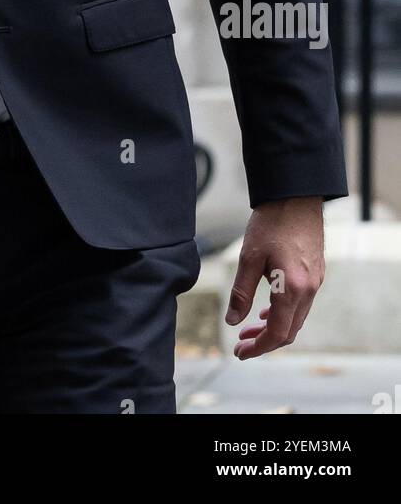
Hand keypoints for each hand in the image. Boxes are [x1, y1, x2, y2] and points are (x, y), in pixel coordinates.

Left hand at [225, 196, 324, 358]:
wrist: (296, 195)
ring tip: (249, 328)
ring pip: (296, 318)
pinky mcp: (316, 272)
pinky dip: (284, 312)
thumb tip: (232, 322)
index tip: (240, 353)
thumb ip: (241, 292)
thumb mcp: (249, 257)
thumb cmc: (271, 222)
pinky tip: (267, 308)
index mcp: (292, 288)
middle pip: (289, 330)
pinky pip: (301, 304)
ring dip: (273, 327)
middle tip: (240, 345)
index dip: (259, 347)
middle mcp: (309, 289)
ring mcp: (315, 281)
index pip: (278, 333)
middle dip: (264, 341)